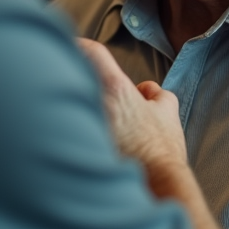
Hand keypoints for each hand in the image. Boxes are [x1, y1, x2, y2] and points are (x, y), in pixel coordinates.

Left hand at [77, 38, 187, 170]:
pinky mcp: (76, 145)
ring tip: (60, 100)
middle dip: (67, 72)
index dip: (80, 44)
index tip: (72, 44)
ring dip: (65, 99)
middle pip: (70, 75)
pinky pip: (66, 125)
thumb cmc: (162, 147)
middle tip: (64, 71)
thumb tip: (146, 90)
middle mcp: (94, 102)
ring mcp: (83, 124)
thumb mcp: (168, 110)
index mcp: (114, 87)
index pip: (90, 52)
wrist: (154, 183)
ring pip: (65, 101)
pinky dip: (65, 123)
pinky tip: (68, 129)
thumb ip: (155, 93)